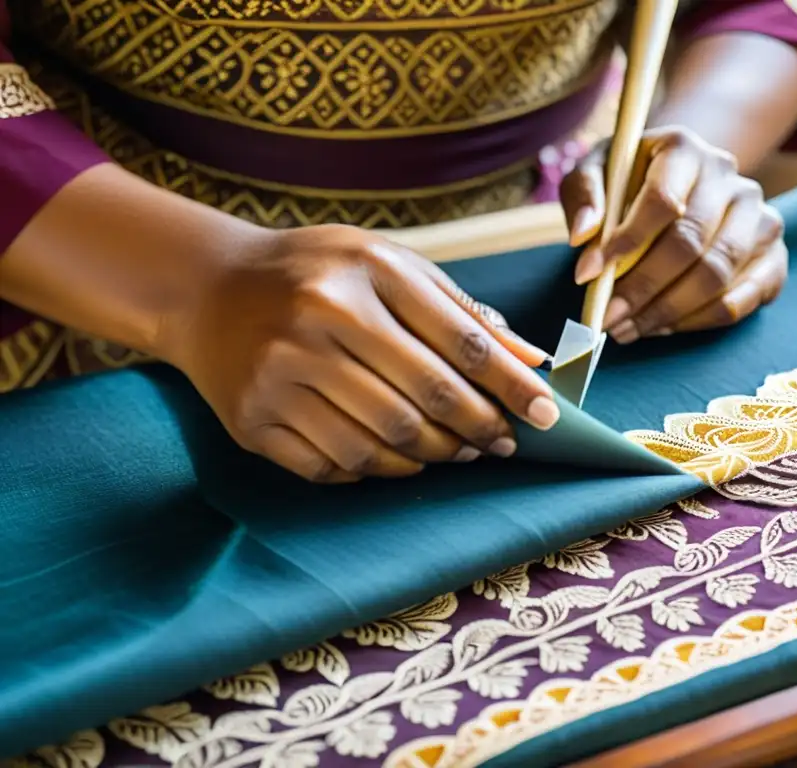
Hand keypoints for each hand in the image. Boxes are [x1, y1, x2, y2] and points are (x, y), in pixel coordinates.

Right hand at [171, 225, 559, 482]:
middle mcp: (319, 319)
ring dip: (433, 457)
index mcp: (365, 272)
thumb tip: (530, 360)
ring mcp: (279, 374)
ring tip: (455, 451)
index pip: (460, 341)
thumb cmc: (315, 273)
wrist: (206, 288)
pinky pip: (335, 466)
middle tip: (504, 442)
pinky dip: (380, 471)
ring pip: (384, 441)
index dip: (512, 385)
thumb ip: (457, 310)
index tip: (548, 414)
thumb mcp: (386, 265)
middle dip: (479, 428)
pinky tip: (399, 460)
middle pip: (426, 398)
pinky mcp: (252, 420)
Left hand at [560, 126, 786, 342]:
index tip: (589, 275)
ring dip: (667, 311)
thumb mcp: (595, 173)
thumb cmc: (628, 183)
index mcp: (685, 150)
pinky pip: (740, 301)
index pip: (663, 201)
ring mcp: (760, 217)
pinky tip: (662, 327)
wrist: (680, 186)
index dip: (626, 242)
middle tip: (608, 317)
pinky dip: (697, 322)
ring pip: (716, 276)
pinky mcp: (772, 256)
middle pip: (690, 244)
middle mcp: (731, 180)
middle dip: (643, 288)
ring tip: (629, 328)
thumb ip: (583, 195)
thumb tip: (583, 236)